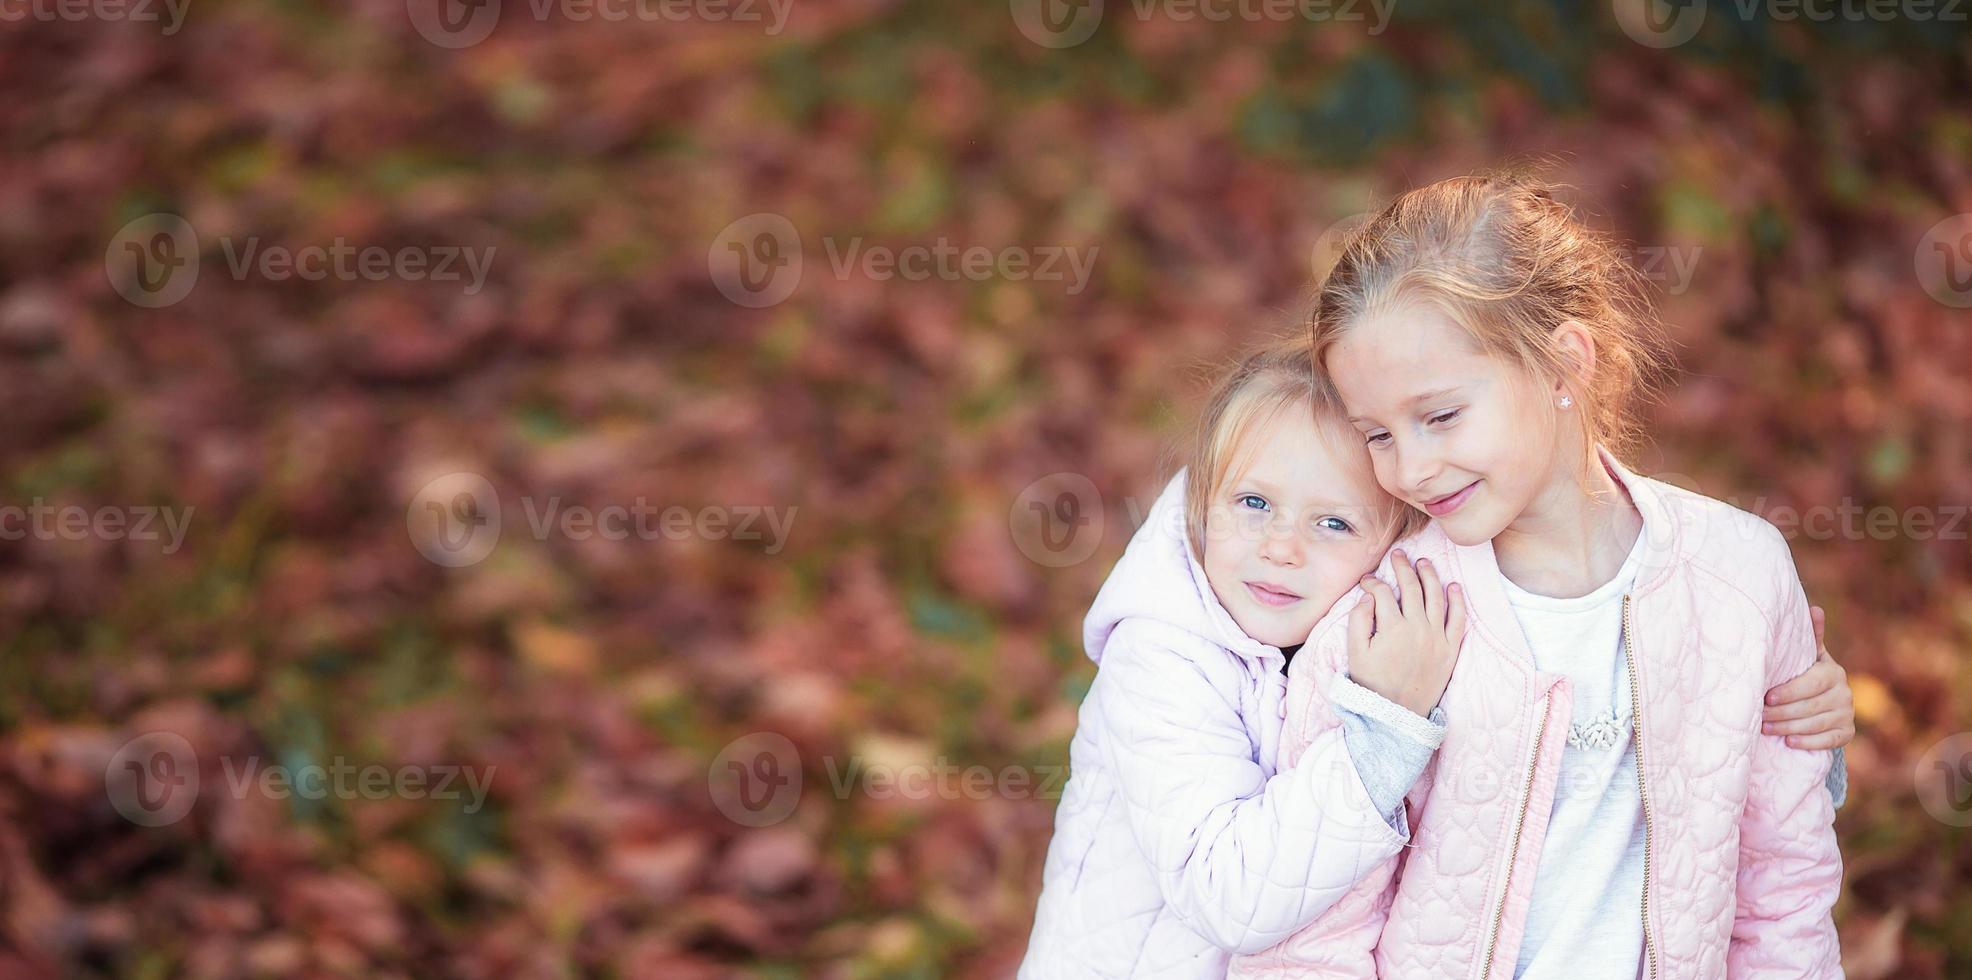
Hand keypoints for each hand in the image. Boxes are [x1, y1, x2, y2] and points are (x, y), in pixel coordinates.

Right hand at [1346, 549, 1468, 717]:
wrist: (1397, 714)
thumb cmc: (1372, 684)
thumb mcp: (1355, 653)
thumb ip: (1358, 621)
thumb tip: (1369, 598)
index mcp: (1392, 628)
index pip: (1383, 593)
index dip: (1373, 583)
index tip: (1367, 582)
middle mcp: (1417, 628)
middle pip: (1411, 588)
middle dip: (1403, 568)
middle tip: (1398, 556)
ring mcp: (1437, 638)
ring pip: (1436, 597)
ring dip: (1430, 576)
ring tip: (1424, 563)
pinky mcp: (1450, 649)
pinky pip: (1458, 619)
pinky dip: (1457, 601)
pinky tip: (1453, 587)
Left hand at [1762, 605, 1855, 749]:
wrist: (1826, 701)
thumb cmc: (1807, 674)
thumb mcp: (1809, 657)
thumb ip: (1810, 637)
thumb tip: (1815, 607)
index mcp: (1833, 672)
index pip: (1811, 684)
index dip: (1789, 692)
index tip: (1766, 697)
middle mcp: (1845, 693)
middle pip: (1810, 706)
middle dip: (1782, 713)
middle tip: (1759, 716)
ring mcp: (1847, 714)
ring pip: (1815, 724)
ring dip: (1788, 728)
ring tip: (1765, 728)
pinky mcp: (1847, 733)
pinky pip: (1828, 741)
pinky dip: (1808, 743)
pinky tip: (1789, 742)